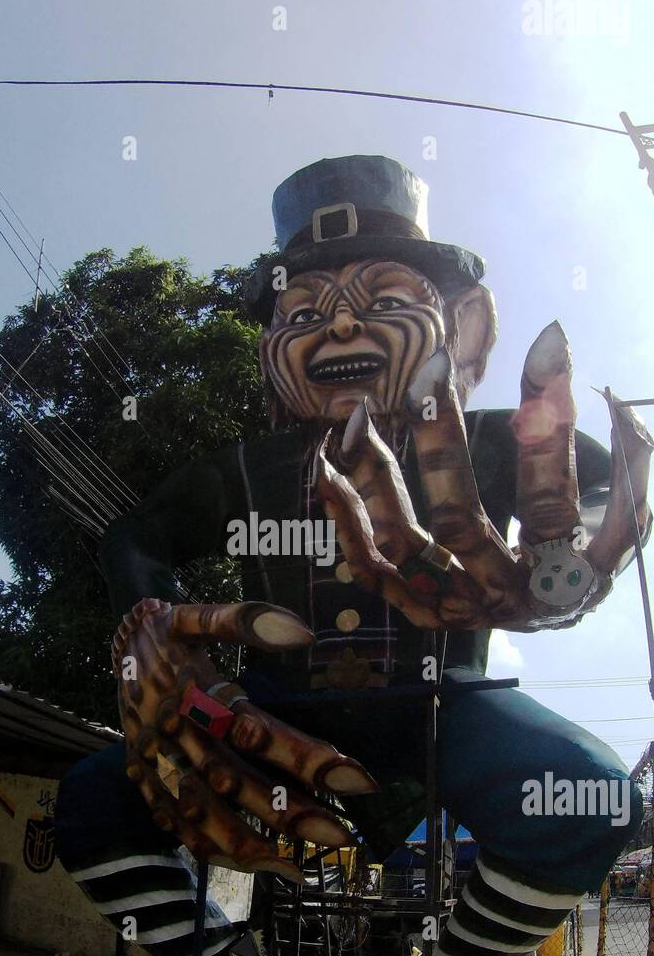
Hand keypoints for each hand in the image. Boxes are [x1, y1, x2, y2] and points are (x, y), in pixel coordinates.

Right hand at [112, 599, 375, 880]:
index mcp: (194, 693)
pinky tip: (251, 865)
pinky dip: (212, 849)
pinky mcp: (144, 780)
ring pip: (203, 813)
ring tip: (298, 866)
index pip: (257, 732)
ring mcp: (157, 762)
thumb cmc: (169, 630)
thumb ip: (245, 620)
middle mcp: (176, 733)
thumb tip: (305, 633)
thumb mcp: (199, 613)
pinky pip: (175, 824)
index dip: (307, 758)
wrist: (111, 642)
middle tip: (342, 836)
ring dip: (251, 845)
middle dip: (289, 813)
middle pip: (236, 782)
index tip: (357, 780)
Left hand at [315, 322, 652, 631]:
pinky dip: (349, 520)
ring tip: (358, 418)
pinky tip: (330, 470)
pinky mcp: (419, 609)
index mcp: (562, 580)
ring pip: (404, 544)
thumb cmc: (583, 552)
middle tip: (432, 371)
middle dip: (443, 441)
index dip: (549, 428)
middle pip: (462, 522)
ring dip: (377, 478)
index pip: (550, 499)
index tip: (548, 343)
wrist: (550, 612)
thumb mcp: (614, 516)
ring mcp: (456, 608)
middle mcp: (503, 599)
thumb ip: (625, 462)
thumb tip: (604, 394)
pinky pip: (372, 568)